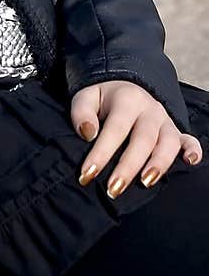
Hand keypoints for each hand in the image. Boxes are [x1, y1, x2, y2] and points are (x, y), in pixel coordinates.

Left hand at [72, 79, 202, 198]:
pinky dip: (193, 151)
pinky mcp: (175, 131)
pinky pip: (189, 140)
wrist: (123, 86)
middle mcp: (150, 110)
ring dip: (159, 163)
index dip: (101, 153)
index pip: (115, 129)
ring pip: (168, 142)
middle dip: (128, 166)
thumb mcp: (85, 97)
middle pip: (143, 139)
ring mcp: (165, 121)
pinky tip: (191, 163)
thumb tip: (88, 133)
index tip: (87, 174)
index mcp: (127, 100)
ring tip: (146, 183)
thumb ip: (82, 113)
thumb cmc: (101, 99)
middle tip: (114, 189)